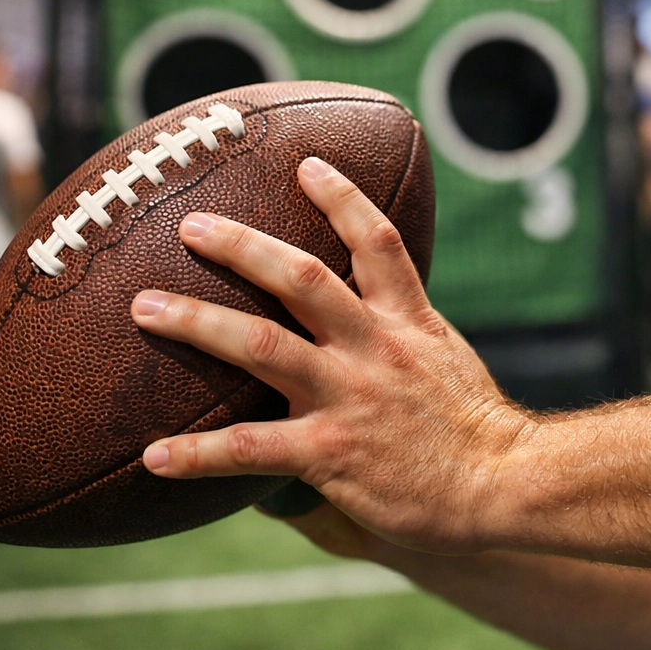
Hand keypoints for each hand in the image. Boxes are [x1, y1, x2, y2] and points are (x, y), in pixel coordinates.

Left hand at [130, 156, 531, 554]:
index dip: (342, 199)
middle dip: (242, 247)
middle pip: (302, 279)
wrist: (506, 484)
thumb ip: (404, 340)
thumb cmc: (478, 433)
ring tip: (144, 308)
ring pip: (261, 346)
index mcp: (409, 322)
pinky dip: (197, 454)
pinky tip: (154, 456)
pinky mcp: (331, 454)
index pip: (378, 241)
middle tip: (192, 225)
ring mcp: (350, 397)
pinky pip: (250, 448)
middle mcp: (375, 348)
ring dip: (196, 322)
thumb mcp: (448, 362)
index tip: (307, 166)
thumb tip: (361, 331)